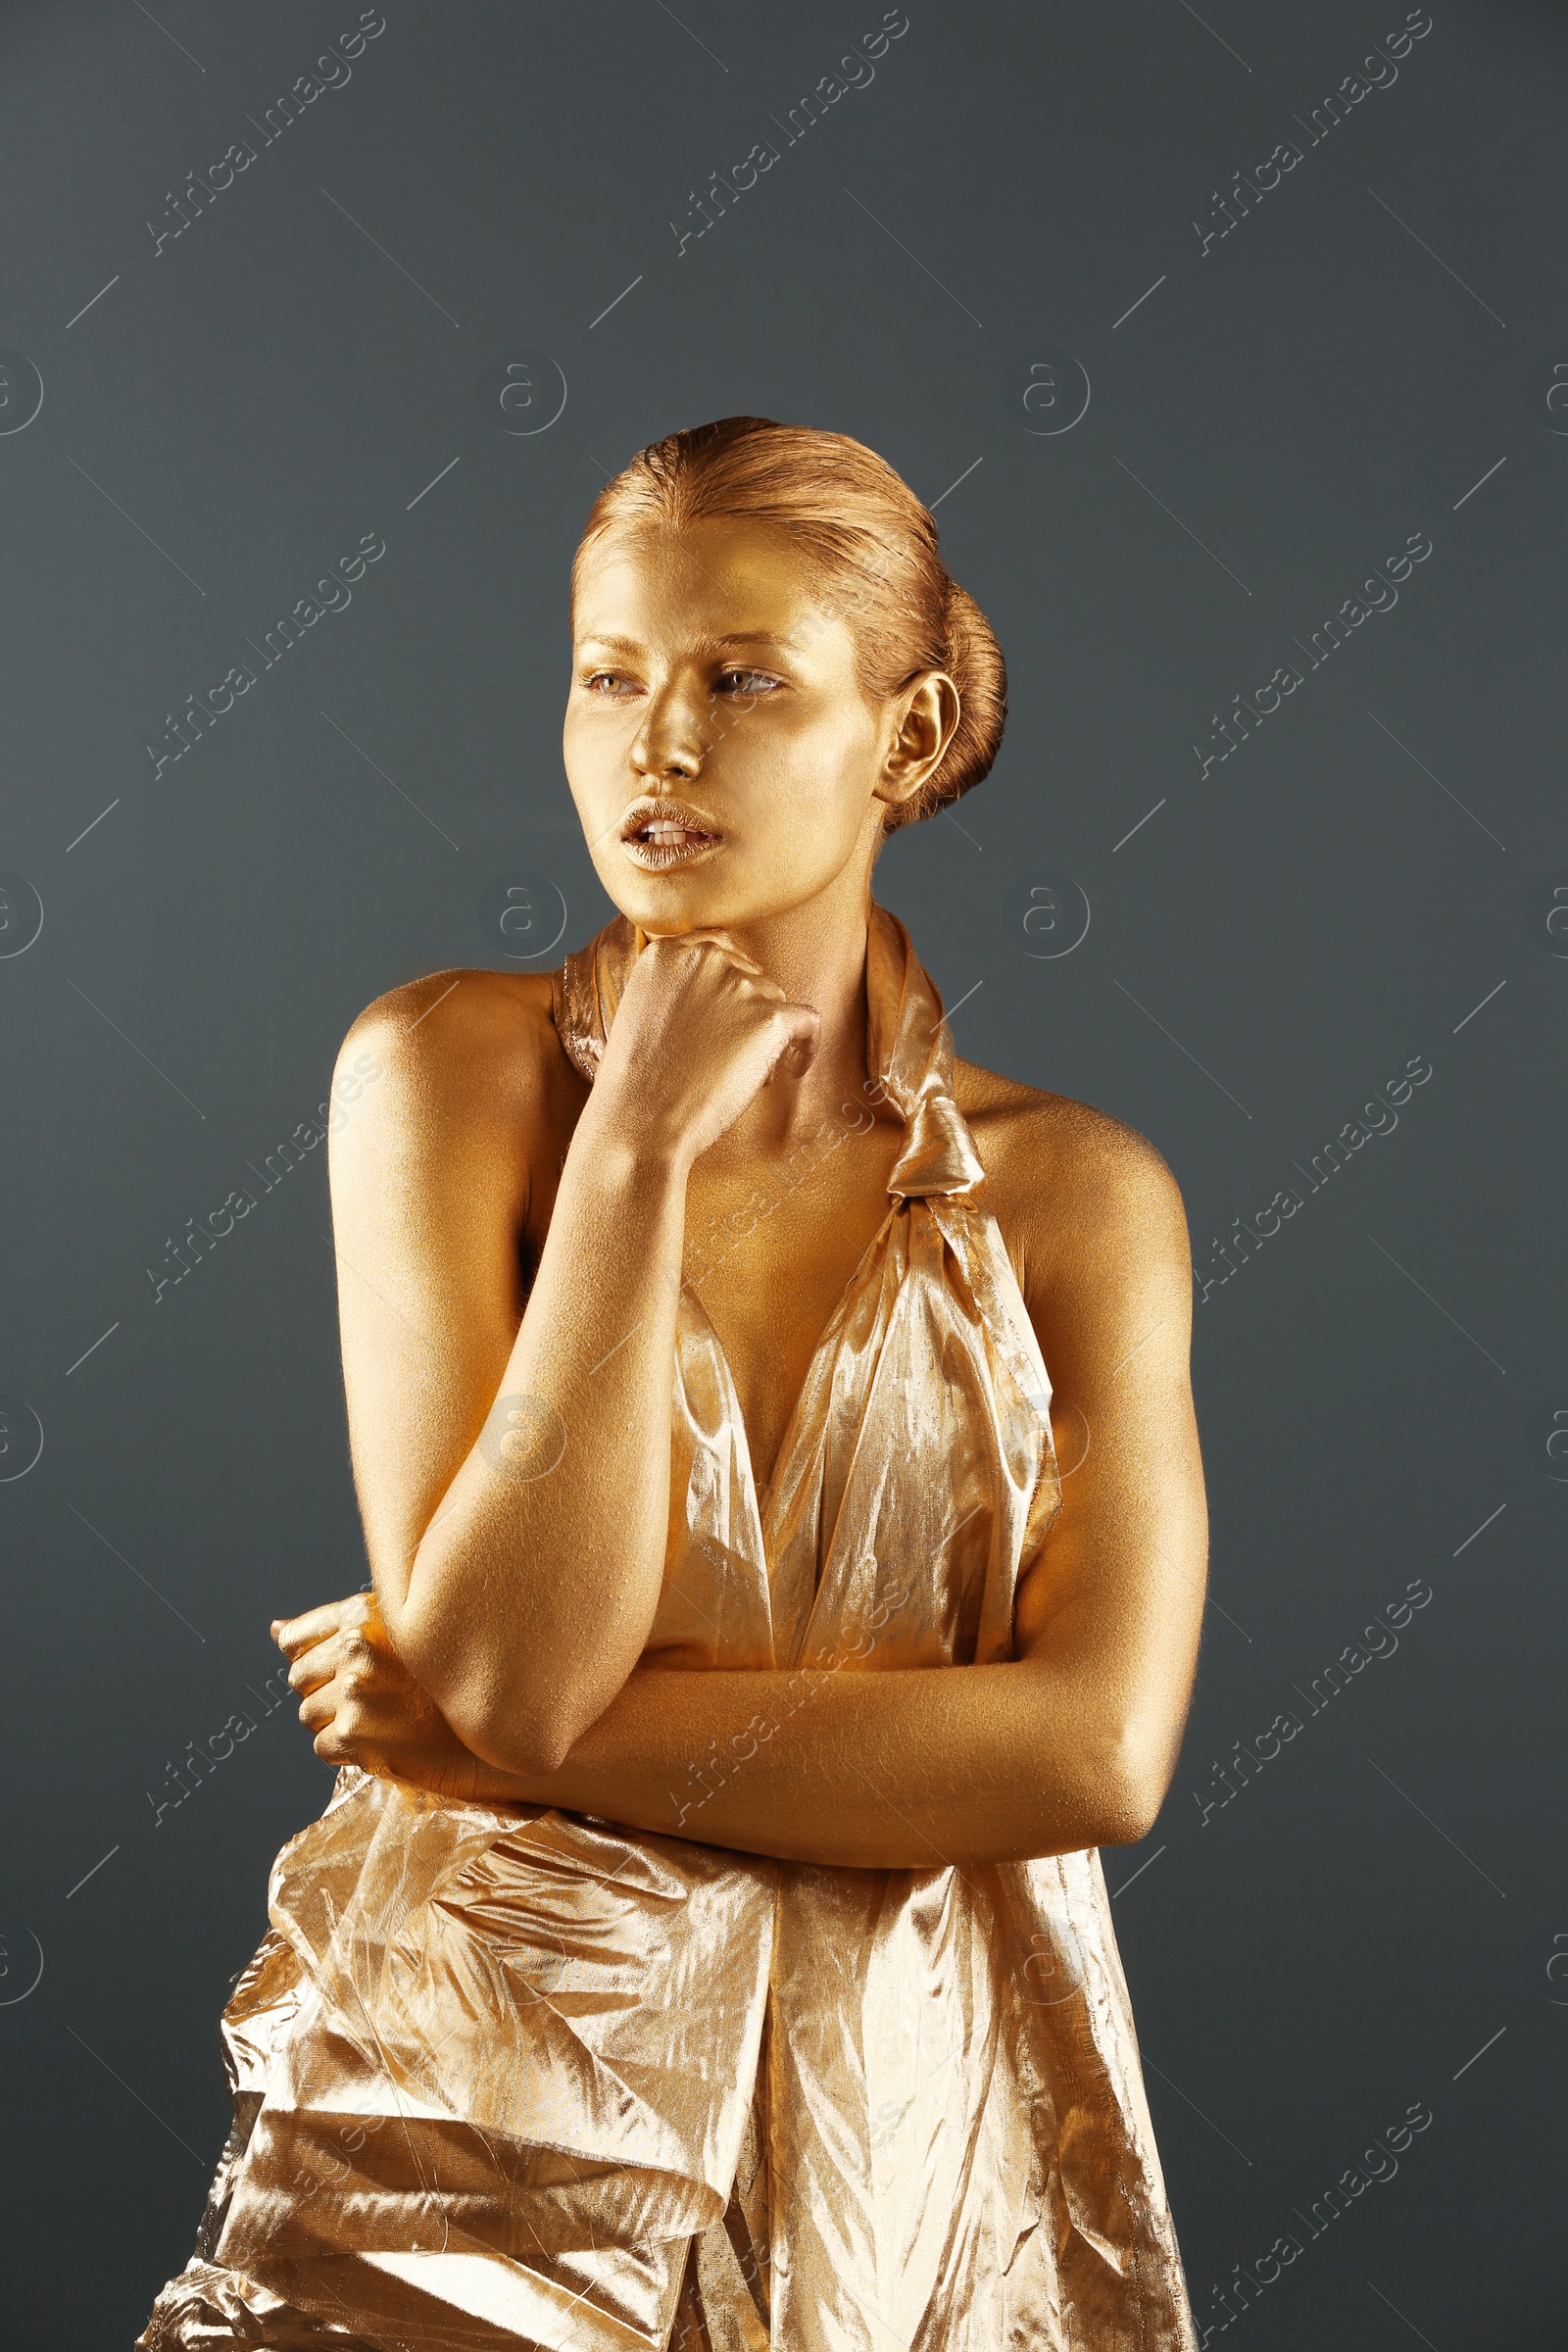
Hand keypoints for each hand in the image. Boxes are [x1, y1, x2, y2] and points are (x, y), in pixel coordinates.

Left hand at [273, 1590, 491, 1798]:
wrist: (489, 1728)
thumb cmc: (444, 1677)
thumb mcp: (397, 1633)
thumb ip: (336, 1628)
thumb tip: (274, 1629)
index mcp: (364, 1613)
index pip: (297, 1639)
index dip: (314, 1659)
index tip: (340, 1670)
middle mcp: (357, 1647)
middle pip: (299, 1678)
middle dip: (324, 1692)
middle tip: (370, 1700)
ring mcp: (354, 1692)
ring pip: (308, 1714)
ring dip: (337, 1722)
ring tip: (380, 1719)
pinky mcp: (355, 1734)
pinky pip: (322, 1745)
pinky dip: (346, 1749)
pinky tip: (382, 1739)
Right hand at [586, 931, 819, 1170]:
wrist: (641, 1120)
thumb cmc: (636, 1081)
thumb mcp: (641, 1011)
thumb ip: (677, 989)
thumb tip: (719, 997)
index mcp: (669, 952)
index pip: (721, 951)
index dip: (730, 985)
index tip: (730, 1014)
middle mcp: (707, 959)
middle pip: (752, 976)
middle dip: (747, 1013)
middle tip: (728, 1056)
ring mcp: (741, 986)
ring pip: (776, 1002)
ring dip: (766, 1037)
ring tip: (741, 1076)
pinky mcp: (770, 1018)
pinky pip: (809, 1023)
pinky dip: (808, 1045)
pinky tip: (795, 1068)